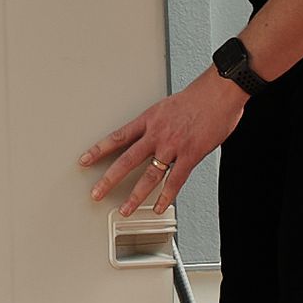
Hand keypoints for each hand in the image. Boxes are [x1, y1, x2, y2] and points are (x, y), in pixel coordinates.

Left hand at [79, 66, 245, 214]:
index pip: (117, 137)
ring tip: (125, 209)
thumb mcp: (167, 106)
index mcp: (148, 120)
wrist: (219, 93)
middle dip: (109, 179)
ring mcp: (173, 147)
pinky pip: (175, 181)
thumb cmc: (197, 97)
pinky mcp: (191, 156)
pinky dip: (166, 196)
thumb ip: (157, 124)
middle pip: (127, 160)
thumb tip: (151, 135)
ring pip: (149, 176)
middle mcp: (156, 135)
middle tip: (96, 194)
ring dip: (135, 195)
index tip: (84, 160)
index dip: (99, 150)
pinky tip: (158, 206)